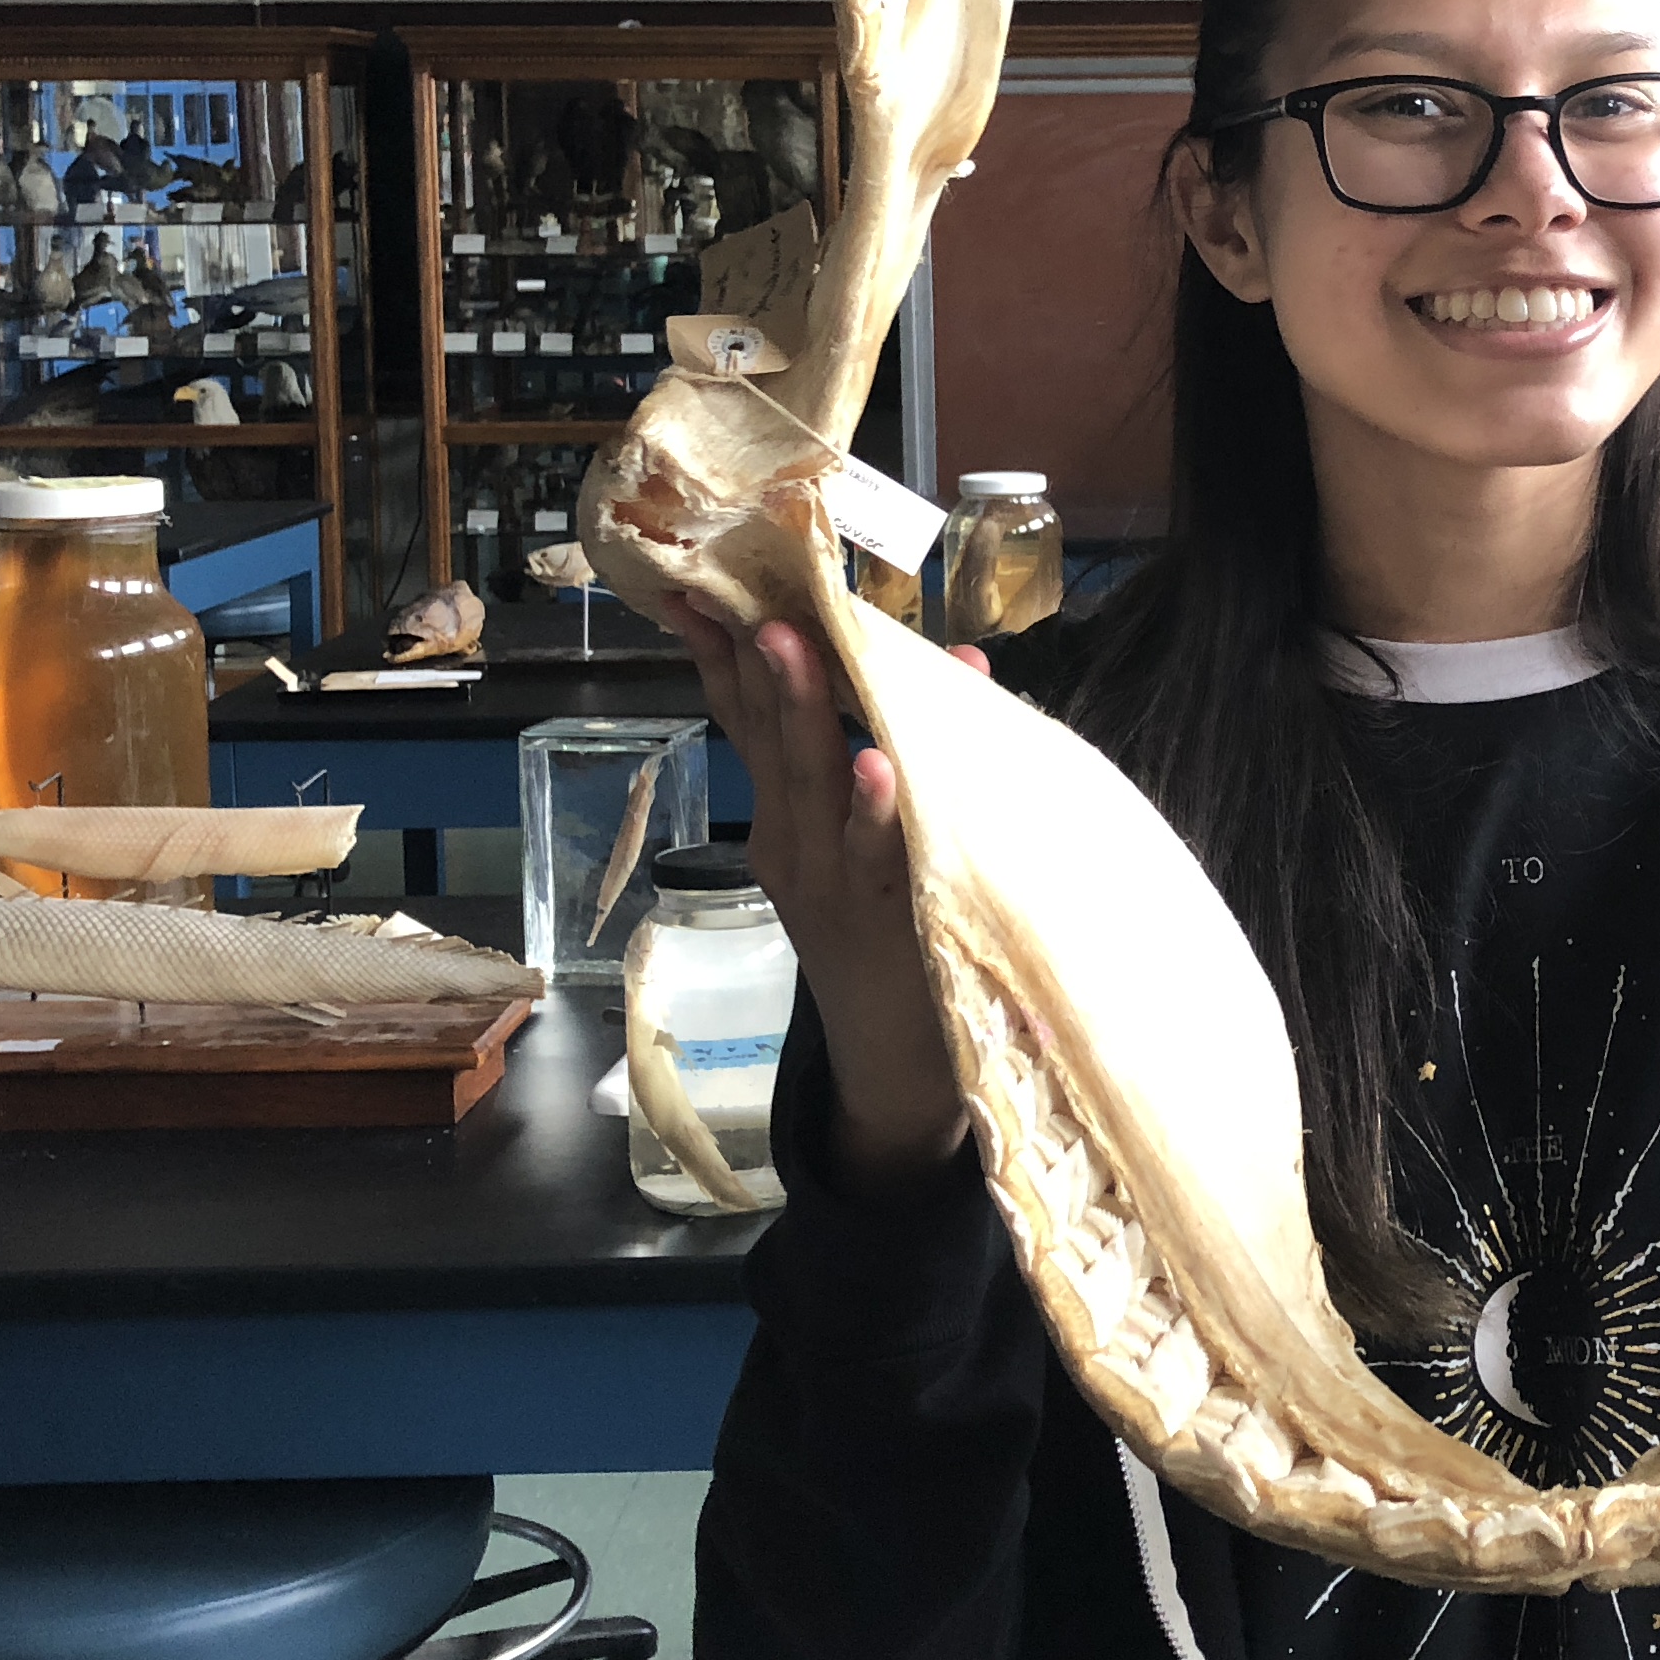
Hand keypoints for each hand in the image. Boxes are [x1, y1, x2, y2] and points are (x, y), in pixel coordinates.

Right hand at [669, 592, 986, 1188]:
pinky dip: (874, 810)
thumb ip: (905, 757)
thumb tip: (964, 661)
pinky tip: (874, 766)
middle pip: (768, 739)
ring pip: (810, 783)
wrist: (898, 1072)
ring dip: (804, 710)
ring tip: (793, 644)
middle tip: (740, 592)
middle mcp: (791, 845)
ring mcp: (831, 882)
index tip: (694, 587)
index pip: (746, 721)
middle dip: (755, 662)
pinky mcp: (881, 919)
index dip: (722, 656)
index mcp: (785, 821)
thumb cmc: (896, 938)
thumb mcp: (877, 845)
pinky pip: (879, 855)